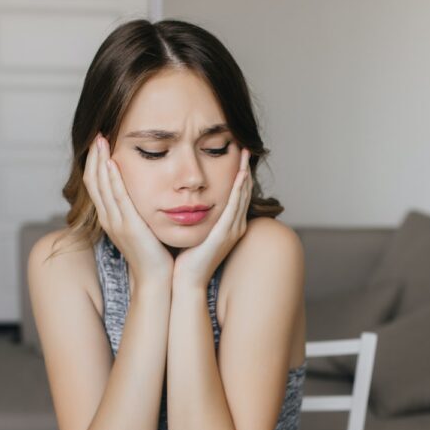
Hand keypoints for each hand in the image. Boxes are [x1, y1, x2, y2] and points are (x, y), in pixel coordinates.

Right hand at [83, 134, 172, 286]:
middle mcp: (108, 219)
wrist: (157, 280)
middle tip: (97, 134)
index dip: (95, 163)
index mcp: (110, 218)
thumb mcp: (141, 227)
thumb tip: (142, 193)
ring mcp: (116, 223)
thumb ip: (137, 211)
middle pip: (93, 181)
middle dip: (94, 156)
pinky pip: (117, 197)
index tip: (100, 143)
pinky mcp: (128, 226)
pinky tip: (113, 162)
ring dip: (100, 161)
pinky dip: (113, 178)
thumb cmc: (154, 254)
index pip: (95, 185)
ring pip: (101, 186)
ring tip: (101, 140)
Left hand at [172, 148, 252, 288]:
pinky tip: (240, 176)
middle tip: (245, 148)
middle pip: (243, 193)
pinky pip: (234, 207)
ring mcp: (232, 231)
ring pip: (242, 196)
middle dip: (245, 170)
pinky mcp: (225, 234)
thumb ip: (193, 216)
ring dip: (244, 174)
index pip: (237, 196)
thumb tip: (186, 201)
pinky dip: (238, 190)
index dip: (238, 176)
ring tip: (245, 154)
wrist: (184, 281)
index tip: (236, 156)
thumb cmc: (185, 260)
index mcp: (228, 227)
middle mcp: (235, 227)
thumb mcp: (193, 232)